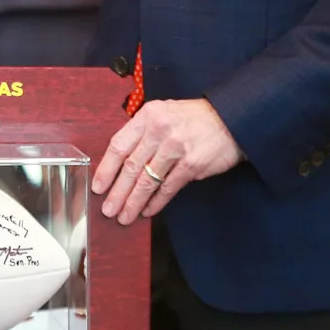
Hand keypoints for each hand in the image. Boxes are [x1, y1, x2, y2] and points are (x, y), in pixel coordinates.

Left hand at [91, 99, 243, 224]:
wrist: (231, 119)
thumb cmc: (192, 119)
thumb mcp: (162, 113)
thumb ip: (141, 132)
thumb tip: (119, 162)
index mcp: (147, 116)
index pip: (119, 145)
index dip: (106, 169)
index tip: (98, 187)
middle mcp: (159, 130)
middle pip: (131, 167)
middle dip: (117, 192)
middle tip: (108, 210)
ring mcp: (176, 147)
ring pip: (148, 181)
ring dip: (134, 202)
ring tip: (124, 216)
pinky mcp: (192, 164)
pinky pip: (168, 188)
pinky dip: (156, 202)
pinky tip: (147, 211)